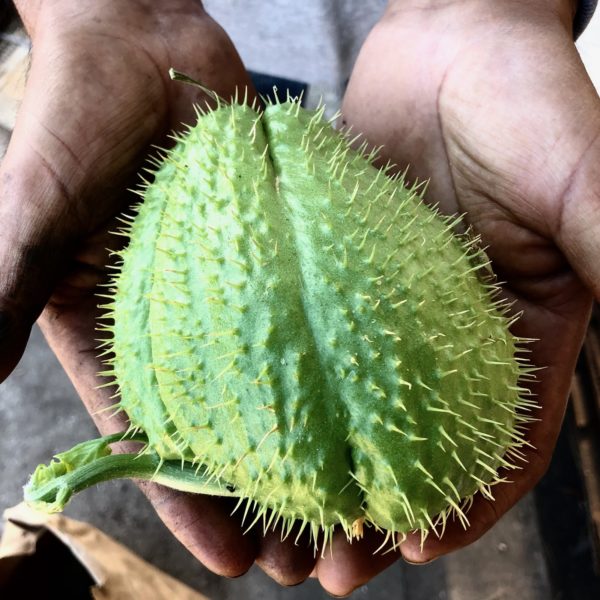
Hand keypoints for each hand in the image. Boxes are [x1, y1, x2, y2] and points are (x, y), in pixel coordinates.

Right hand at [1, 0, 315, 584]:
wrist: (138, 43)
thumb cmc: (75, 117)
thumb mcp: (34, 206)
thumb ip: (5, 284)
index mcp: (112, 330)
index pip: (154, 439)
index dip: (190, 504)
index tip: (231, 562)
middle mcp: (176, 320)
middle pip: (225, 427)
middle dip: (260, 494)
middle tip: (306, 558)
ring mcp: (229, 287)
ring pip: (273, 382)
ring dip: (307, 444)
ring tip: (349, 503)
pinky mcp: (271, 247)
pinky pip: (306, 312)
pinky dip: (333, 358)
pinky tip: (371, 399)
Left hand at [333, 0, 599, 590]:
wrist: (455, 43)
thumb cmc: (529, 102)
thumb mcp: (583, 183)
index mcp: (518, 335)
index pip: (494, 445)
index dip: (460, 504)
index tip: (411, 548)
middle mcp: (446, 335)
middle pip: (408, 446)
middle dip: (371, 511)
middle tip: (326, 568)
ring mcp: (385, 309)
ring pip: (348, 412)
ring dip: (316, 471)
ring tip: (274, 531)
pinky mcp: (336, 272)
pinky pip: (306, 344)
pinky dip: (284, 392)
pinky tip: (248, 428)